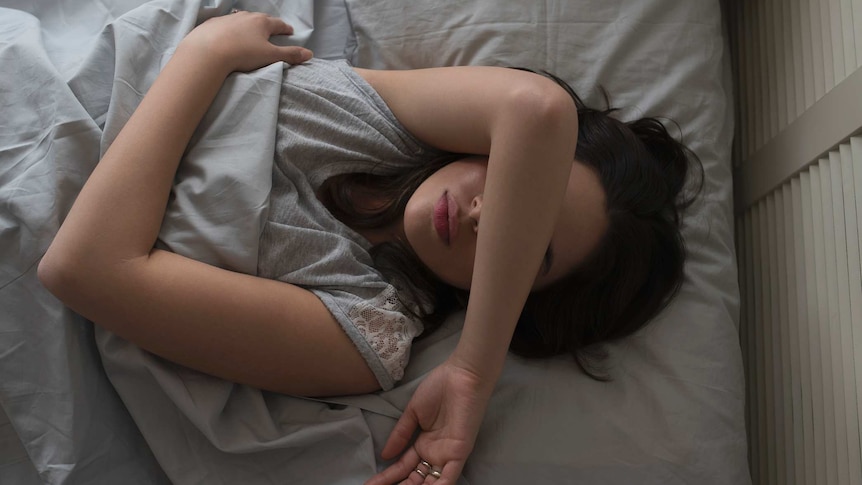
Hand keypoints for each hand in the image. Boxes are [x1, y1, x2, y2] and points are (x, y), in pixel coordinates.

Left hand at [180, 11, 311, 74]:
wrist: (208, 51)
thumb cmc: (243, 53)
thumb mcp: (270, 56)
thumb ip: (290, 55)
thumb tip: (310, 54)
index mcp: (263, 23)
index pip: (278, 24)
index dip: (285, 29)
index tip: (289, 32)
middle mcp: (246, 16)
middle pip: (261, 19)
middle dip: (267, 25)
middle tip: (271, 31)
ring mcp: (228, 18)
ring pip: (242, 20)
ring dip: (248, 26)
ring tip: (250, 34)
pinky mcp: (213, 24)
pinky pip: (226, 25)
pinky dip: (231, 30)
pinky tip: (229, 36)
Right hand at [365, 360, 494, 484]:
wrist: (461, 376)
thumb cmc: (439, 388)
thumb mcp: (413, 413)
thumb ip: (400, 435)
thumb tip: (384, 456)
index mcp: (423, 444)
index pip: (402, 467)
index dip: (386, 476)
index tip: (369, 483)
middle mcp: (434, 454)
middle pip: (414, 479)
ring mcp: (446, 455)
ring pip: (429, 483)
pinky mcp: (459, 454)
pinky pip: (448, 478)